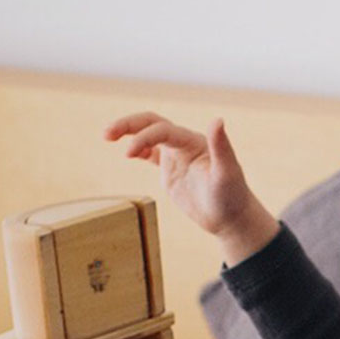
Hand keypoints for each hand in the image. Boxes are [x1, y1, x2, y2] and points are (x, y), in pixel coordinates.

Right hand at [104, 111, 278, 263]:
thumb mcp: (228, 173)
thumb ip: (222, 147)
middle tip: (107, 133)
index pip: (163, 130)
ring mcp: (175, 155)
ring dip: (127, 133)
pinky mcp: (170, 169)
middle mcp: (184, 143)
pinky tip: (126, 152)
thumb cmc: (233, 197)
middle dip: (128, 125)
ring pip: (147, 135)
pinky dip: (137, 149)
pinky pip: (149, 153)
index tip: (129, 153)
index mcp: (194, 141)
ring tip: (106, 136)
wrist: (231, 219)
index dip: (144, 137)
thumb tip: (218, 119)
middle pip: (151, 124)